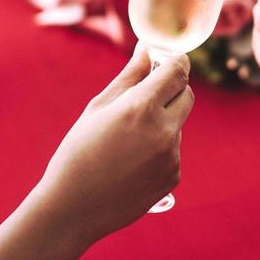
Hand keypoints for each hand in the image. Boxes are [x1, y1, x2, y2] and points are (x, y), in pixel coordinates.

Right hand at [34, 45, 192, 247]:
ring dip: (161, 122)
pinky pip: (172, 151)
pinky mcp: (173, 177)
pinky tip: (130, 162)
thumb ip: (129, 77)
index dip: (176, 61)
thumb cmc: (78, 152)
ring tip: (126, 141)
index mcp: (142, 108)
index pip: (178, 72)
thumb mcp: (98, 108)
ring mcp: (171, 157)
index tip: (170, 60)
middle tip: (147, 94)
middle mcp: (164, 131)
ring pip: (177, 125)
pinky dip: (158, 149)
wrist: (73, 208)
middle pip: (186, 95)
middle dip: (172, 89)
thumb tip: (146, 51)